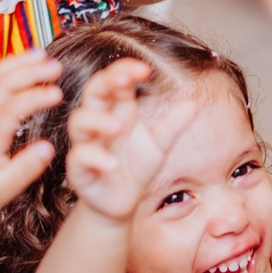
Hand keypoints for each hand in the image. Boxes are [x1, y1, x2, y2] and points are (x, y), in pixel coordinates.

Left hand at [0, 51, 62, 217]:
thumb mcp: (2, 190)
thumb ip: (26, 168)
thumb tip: (49, 147)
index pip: (11, 109)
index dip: (35, 97)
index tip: (58, 94)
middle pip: (1, 85)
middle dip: (29, 71)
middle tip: (56, 66)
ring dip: (16, 63)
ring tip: (41, 54)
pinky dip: (3, 67)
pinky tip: (19, 63)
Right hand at [65, 59, 194, 220]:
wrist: (122, 203)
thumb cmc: (136, 168)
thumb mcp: (160, 145)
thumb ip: (173, 124)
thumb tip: (193, 103)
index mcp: (119, 112)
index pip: (116, 81)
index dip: (125, 70)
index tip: (144, 69)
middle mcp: (99, 124)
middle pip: (93, 93)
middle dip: (105, 82)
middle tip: (124, 80)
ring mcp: (86, 144)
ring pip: (79, 122)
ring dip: (97, 120)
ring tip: (119, 126)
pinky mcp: (79, 169)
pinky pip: (79, 157)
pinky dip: (95, 158)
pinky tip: (112, 164)